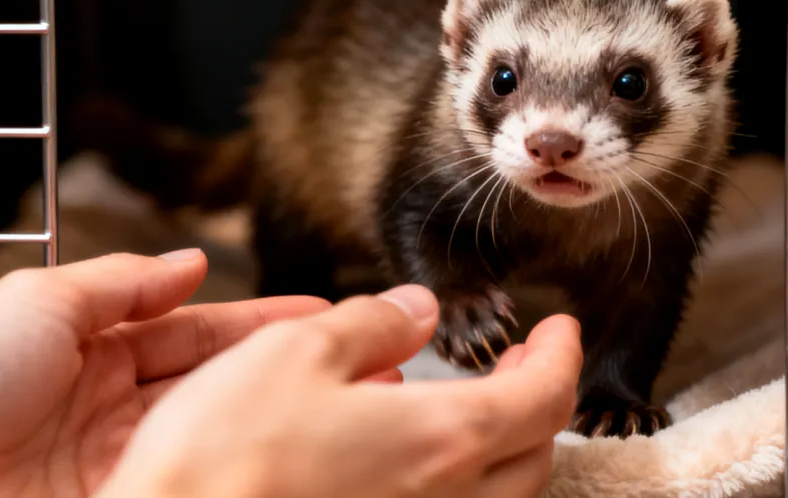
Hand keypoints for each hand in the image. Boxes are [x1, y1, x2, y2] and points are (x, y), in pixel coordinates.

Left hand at [0, 250, 329, 496]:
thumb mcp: (44, 299)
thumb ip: (124, 281)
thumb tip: (188, 261)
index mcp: (95, 352)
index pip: (198, 332)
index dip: (259, 321)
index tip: (317, 314)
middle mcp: (114, 409)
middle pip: (216, 383)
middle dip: (284, 368)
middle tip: (354, 357)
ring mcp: (122, 462)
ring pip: (214, 430)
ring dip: (274, 414)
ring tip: (340, 399)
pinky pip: (189, 475)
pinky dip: (235, 460)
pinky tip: (277, 447)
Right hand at [98, 284, 582, 497]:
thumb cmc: (225, 459)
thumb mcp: (293, 353)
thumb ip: (370, 325)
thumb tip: (416, 308)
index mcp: (442, 439)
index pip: (544, 396)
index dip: (562, 354)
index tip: (561, 327)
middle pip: (533, 453)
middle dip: (538, 400)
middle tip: (522, 362)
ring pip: (498, 496)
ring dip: (502, 446)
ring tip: (470, 406)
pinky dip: (455, 483)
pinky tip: (410, 459)